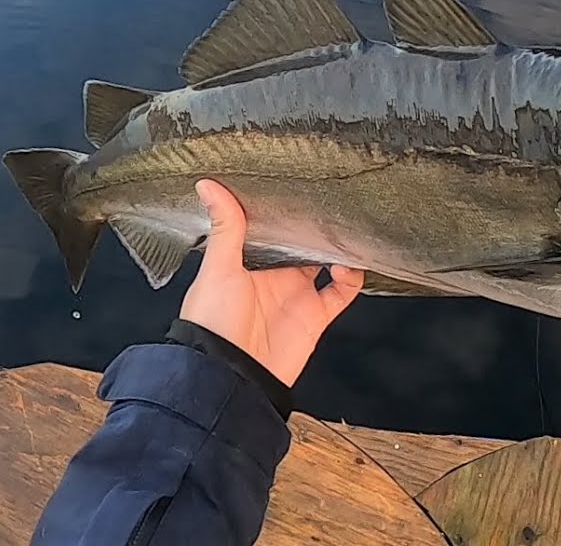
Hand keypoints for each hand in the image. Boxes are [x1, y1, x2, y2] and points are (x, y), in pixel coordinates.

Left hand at [180, 179, 365, 386]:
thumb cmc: (213, 322)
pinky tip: (349, 266)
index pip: (272, 229)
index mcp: (249, 262)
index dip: (285, 211)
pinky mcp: (316, 315)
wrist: (232, 376)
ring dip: (339, 248)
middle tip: (332, 202)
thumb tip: (208, 184)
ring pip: (328, 263)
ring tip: (346, 231)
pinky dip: (352, 278)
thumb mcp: (218, 269)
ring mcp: (297, 295)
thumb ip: (225, 228)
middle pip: (303, 243)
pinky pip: (342, 292)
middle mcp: (275, 276)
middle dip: (317, 226)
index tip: (299, 187)